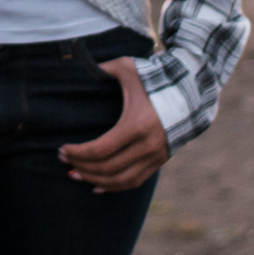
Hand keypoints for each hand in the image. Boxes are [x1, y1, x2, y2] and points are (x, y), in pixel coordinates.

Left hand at [59, 56, 170, 194]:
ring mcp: (155, 157)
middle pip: (107, 168)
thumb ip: (105, 67)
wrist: (191, 93)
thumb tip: (82, 67)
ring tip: (75, 174)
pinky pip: (134, 182)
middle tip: (64, 160)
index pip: (100, 149)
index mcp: (137, 125)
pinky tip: (96, 186)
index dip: (78, 153)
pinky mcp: (159, 162)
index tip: (62, 149)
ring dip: (95, 180)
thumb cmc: (155, 79)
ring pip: (120, 181)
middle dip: (81, 166)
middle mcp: (148, 146)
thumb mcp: (130, 68)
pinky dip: (114, 187)